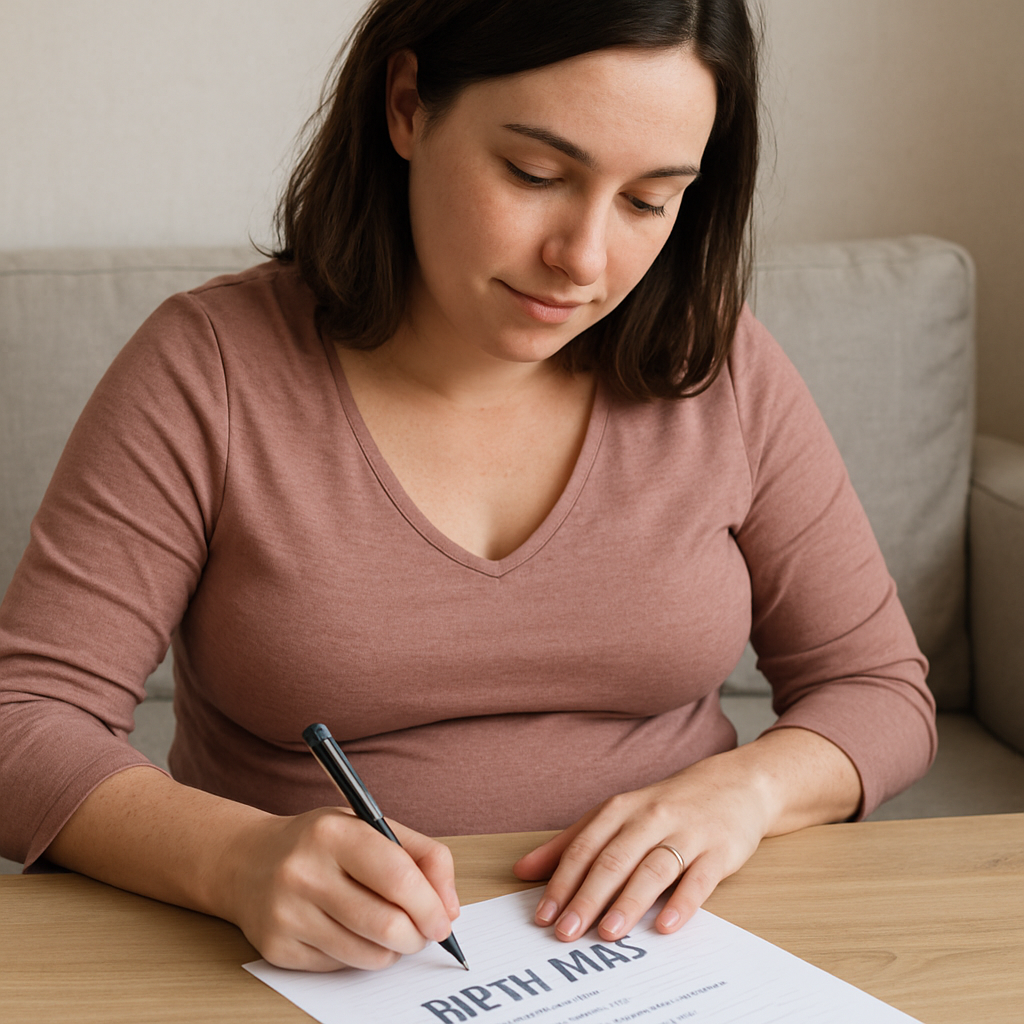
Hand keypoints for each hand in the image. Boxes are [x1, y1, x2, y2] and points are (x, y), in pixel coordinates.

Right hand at [224, 807, 459, 970]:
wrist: (247, 861)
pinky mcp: (277, 948)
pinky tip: (351, 932)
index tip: (444, 920)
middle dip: (418, 936)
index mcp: (333, 832)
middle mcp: (304, 872)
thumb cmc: (322, 843)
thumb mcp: (371, 827)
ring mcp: (287, 913)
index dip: (430, 905)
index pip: (398, 877)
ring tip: (390, 930)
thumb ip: (422, 856)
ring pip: (368, 954)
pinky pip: (341, 967)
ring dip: (393, 950)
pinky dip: (360, 956)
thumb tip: (450, 907)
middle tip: (423, 932)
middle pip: (386, 924)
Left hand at [511, 730, 860, 943]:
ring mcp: (686, 833)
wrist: (735, 785)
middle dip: (587, 897)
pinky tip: (665, 925)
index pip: (584, 847)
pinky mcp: (719, 850)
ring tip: (608, 933)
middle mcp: (650, 818)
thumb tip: (522, 870)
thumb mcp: (617, 815)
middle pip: (614, 859)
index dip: (562, 881)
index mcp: (621, 809)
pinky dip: (682, 902)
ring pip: (652, 868)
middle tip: (566, 932)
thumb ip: (571, 842)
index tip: (543, 915)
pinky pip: (698, 878)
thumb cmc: (667, 806)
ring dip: (628, 902)